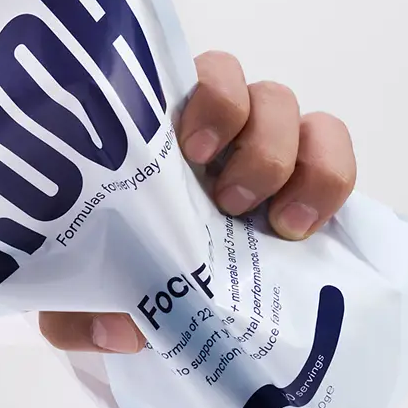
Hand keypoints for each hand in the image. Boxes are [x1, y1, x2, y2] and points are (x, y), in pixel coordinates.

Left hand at [39, 50, 356, 354]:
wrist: (148, 298)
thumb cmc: (107, 265)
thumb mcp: (76, 287)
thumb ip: (76, 311)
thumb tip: (117, 332)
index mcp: (158, 126)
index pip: (195, 75)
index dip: (210, 98)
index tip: (194, 151)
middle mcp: (214, 127)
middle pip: (255, 91)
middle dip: (255, 142)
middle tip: (230, 201)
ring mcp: (262, 147)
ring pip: (297, 117)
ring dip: (294, 164)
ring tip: (277, 225)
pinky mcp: (301, 181)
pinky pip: (332, 153)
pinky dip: (328, 182)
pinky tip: (303, 230)